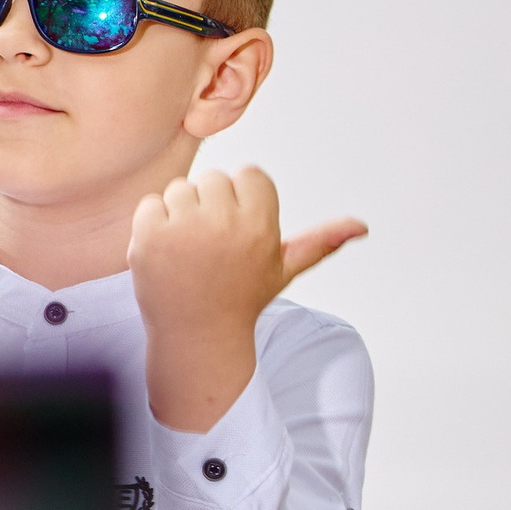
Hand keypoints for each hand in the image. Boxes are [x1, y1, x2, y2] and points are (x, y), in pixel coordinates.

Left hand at [130, 166, 364, 430]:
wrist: (196, 335)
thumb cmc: (242, 299)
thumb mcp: (284, 269)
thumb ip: (321, 242)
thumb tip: (361, 226)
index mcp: (261, 225)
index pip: (249, 174)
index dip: (242, 199)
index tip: (238, 228)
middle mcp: (224, 223)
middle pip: (214, 178)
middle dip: (212, 204)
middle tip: (212, 242)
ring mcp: (184, 229)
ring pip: (181, 187)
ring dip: (181, 211)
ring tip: (189, 247)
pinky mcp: (149, 237)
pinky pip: (151, 203)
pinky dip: (153, 221)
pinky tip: (166, 250)